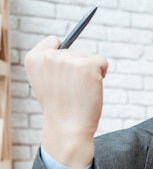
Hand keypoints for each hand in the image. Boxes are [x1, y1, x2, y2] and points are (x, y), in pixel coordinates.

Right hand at [25, 35, 108, 168]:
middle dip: (79, 68)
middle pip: (75, 50)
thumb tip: (70, 51)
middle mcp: (49, 56)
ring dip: (91, 71)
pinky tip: (93, 86)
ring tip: (81, 90)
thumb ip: (53, 64)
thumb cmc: (61, 108)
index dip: (63, 55)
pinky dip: (103, 72)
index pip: (53, 41)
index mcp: (33, 59)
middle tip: (73, 90)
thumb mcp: (47, 82)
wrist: (68, 128)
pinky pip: (102, 60)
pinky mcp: (87, 65)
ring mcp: (68, 59)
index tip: (64, 73)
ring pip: (90, 55)